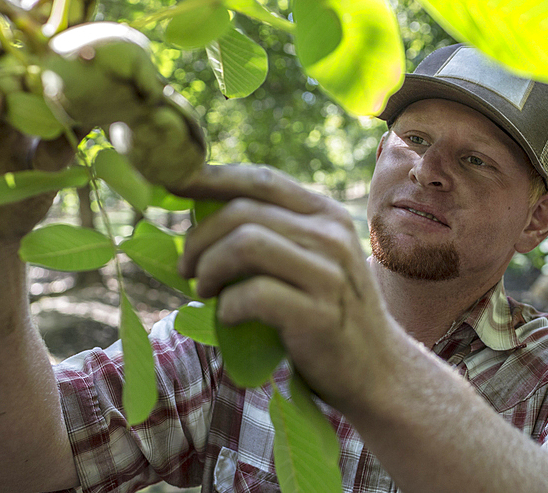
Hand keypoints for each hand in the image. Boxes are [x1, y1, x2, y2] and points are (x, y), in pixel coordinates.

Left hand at [173, 164, 406, 410]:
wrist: (377, 370)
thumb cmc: (326, 312)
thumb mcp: (310, 259)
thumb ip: (271, 233)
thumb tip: (197, 216)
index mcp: (324, 214)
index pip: (260, 178)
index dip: (210, 177)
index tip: (170, 182)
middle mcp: (331, 234)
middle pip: (243, 210)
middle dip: (199, 237)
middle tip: (187, 268)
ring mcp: (329, 273)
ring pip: (245, 243)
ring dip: (209, 268)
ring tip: (204, 290)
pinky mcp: (319, 314)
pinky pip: (255, 294)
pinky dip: (227, 305)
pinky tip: (228, 317)